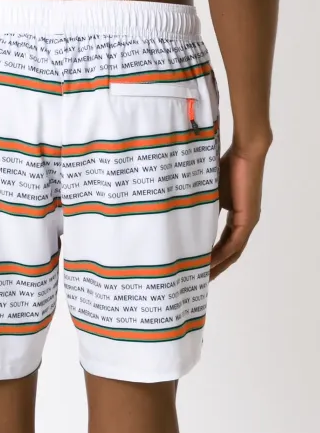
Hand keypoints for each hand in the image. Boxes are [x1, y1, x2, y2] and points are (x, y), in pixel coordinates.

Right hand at [210, 145, 267, 280]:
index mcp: (236, 216)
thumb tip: (184, 218)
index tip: (197, 265)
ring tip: (202, 276)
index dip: (212, 255)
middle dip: (215, 266)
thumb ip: (203, 207)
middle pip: (230, 252)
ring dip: (219, 265)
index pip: (224, 242)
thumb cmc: (227, 166)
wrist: (244, 154)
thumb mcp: (209, 193)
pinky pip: (234, 243)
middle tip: (198, 278)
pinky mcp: (248, 219)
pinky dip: (222, 255)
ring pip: (233, 251)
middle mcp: (244, 223)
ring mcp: (248, 222)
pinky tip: (209, 262)